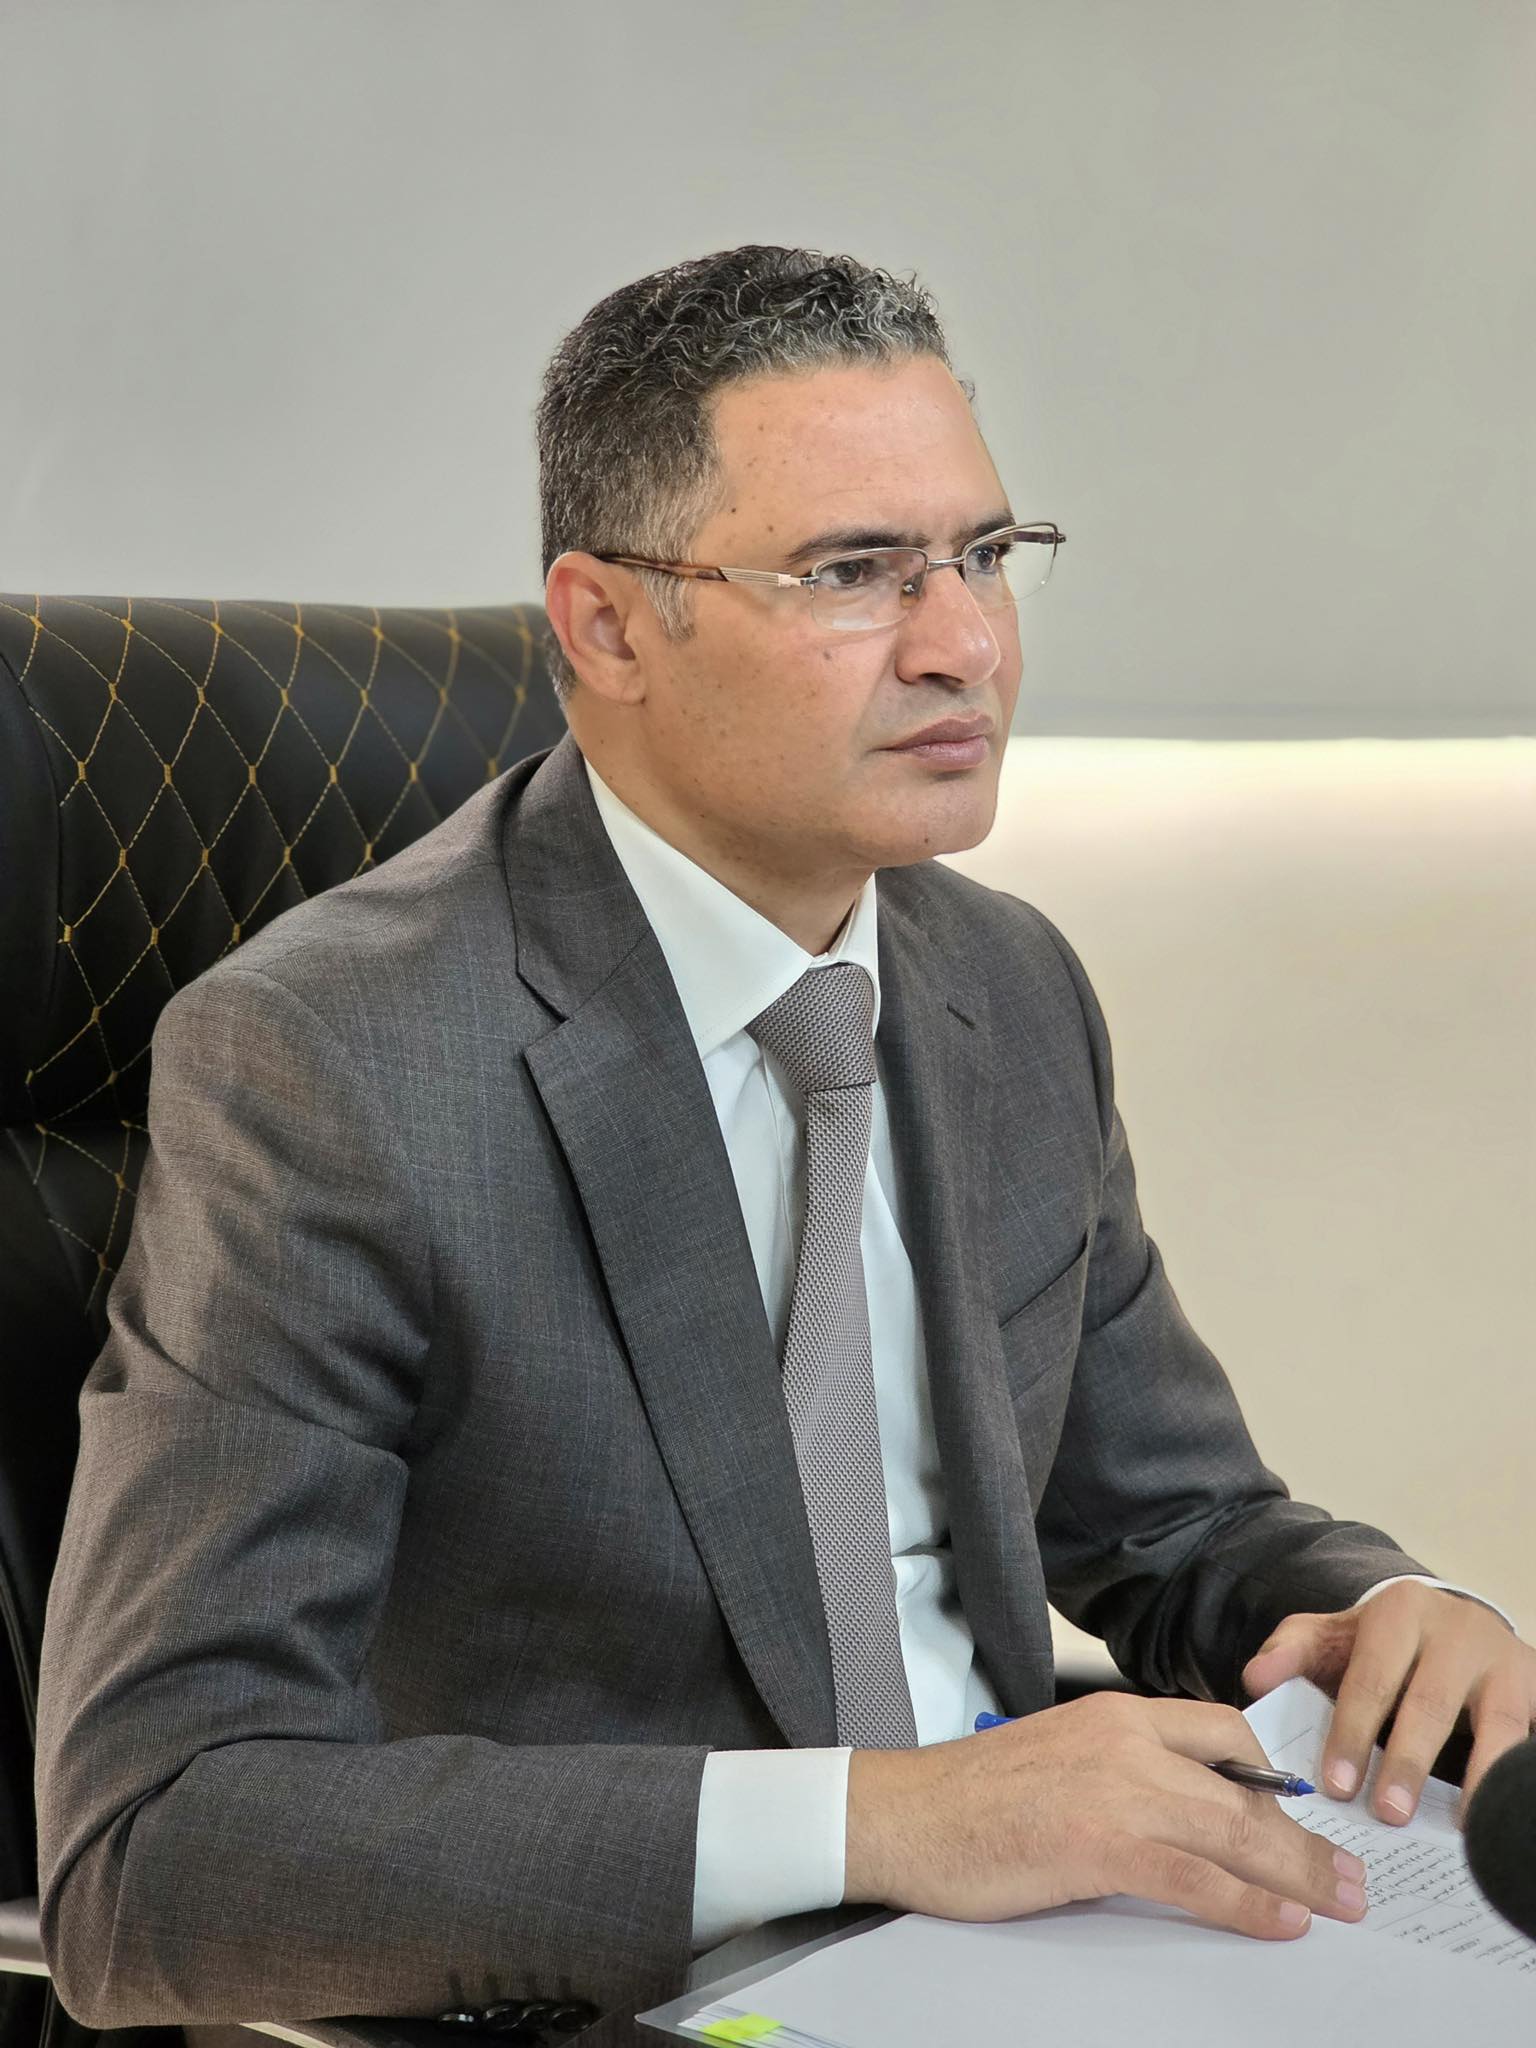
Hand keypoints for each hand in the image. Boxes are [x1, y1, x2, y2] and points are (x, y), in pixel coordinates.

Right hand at [844, 1691, 1368, 1940]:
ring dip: (1299, 1873)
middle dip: (1307, 1835)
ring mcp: (1115, 1789)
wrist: (902, 1813)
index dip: (1274, 1776)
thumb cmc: (969, 1797)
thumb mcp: (1058, 1758)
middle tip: (1351, 1873)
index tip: (1307, 1813)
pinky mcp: (1099, 1843)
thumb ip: (1120, 1772)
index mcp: (1113, 1713)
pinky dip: (1248, 1905)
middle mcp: (1124, 1739)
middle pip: (1244, 1785)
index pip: (1221, 1729)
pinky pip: (1196, 1878)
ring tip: (1340, 1903)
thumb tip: (1181, 1817)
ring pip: (1234, 1830)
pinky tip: (1281, 1923)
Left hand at [1241, 1583, 1535, 1826]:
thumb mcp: (1335, 1635)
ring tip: (1459, 1830)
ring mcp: (1506, 1661)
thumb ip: (1291, 1652)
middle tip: (1388, 1815)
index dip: (1353, 1734)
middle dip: (1408, 1763)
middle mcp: (1458, 1630)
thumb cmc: (1386, 1645)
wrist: (1457, 1625)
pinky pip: (1527, 1742)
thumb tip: (1255, 1680)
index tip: (1338, 1786)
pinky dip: (1511, 1779)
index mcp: (1401, 1611)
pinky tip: (1498, 1816)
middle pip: (1430, 1704)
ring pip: (1496, 1726)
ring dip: (1478, 1780)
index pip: (1371, 1678)